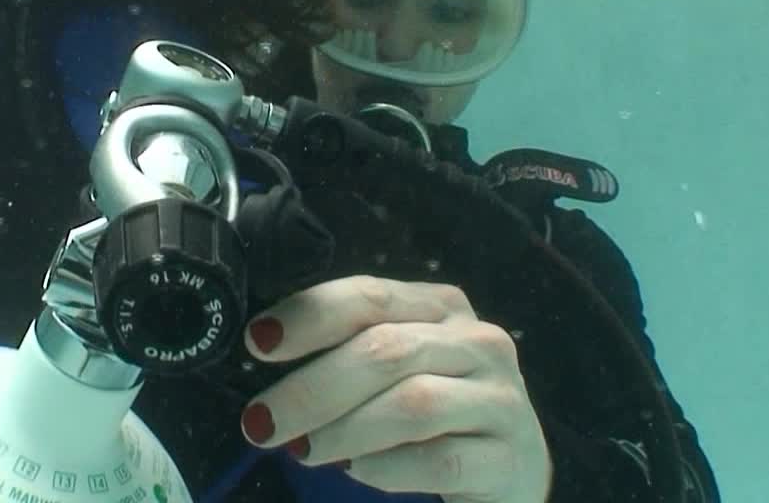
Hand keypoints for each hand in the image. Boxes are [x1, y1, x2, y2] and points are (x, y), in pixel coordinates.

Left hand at [238, 275, 551, 502]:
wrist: (509, 469)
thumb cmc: (435, 412)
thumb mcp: (395, 368)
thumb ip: (348, 350)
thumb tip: (265, 350)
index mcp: (441, 307)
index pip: (369, 296)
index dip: (309, 316)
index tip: (257, 342)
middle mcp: (478, 341)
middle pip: (385, 350)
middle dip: (312, 387)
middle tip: (262, 421)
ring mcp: (501, 399)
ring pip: (412, 403)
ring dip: (344, 429)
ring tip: (303, 450)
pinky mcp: (510, 457)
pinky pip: (439, 459)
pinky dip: (385, 467)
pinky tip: (356, 471)